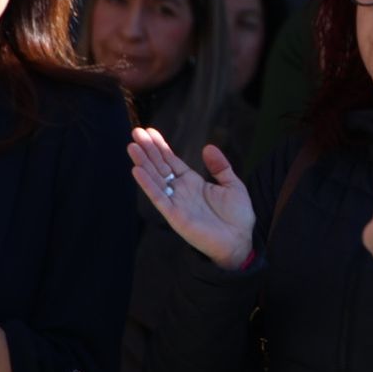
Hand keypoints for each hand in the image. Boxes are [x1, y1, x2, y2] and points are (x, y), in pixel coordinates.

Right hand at [130, 127, 254, 269]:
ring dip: (143, 163)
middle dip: (147, 149)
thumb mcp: (232, 184)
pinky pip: (158, 198)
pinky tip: (137, 170)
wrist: (241, 241)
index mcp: (192, 182)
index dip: (160, 146)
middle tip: (135, 131)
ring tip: (132, 146)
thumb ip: (220, 166)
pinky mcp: (175, 216)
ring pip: (155, 179)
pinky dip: (147, 184)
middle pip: (159, 166)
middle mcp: (180, 190)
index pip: (171, 160)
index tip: (148, 131)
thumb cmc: (237, 216)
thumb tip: (208, 147)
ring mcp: (176, 202)